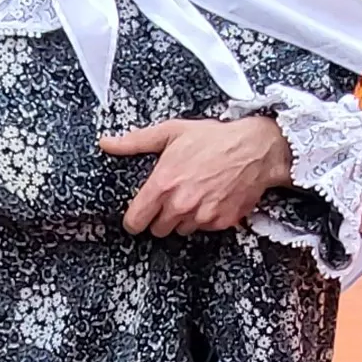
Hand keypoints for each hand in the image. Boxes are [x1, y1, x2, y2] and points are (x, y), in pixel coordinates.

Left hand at [102, 116, 292, 236]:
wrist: (255, 148)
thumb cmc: (213, 138)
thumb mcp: (171, 132)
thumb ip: (135, 141)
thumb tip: (106, 143)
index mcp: (163, 184)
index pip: (135, 221)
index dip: (134, 220)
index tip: (138, 216)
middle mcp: (180, 204)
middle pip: (157, 229)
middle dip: (161, 217)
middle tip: (172, 198)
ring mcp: (202, 216)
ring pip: (181, 230)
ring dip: (183, 218)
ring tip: (194, 194)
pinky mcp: (221, 222)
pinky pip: (204, 229)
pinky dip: (205, 218)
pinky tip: (211, 198)